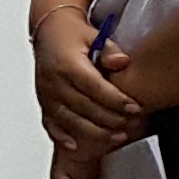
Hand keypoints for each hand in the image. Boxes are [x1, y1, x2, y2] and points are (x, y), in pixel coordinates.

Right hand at [33, 7, 145, 157]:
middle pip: (83, 107)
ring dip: (93, 132)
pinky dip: (63, 137)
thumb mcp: (94, 35)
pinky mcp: (44, 103)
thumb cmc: (72, 34)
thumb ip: (110, 49)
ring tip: (116, 137)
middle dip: (110, 119)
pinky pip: (51, 124)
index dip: (115, 100)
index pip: (93, 87)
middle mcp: (54, 81)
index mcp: (67, 63)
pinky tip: (77, 146)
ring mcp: (47, 94)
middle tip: (131, 124)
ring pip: (69, 120)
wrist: (49, 32)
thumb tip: (122, 61)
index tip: (134, 107)